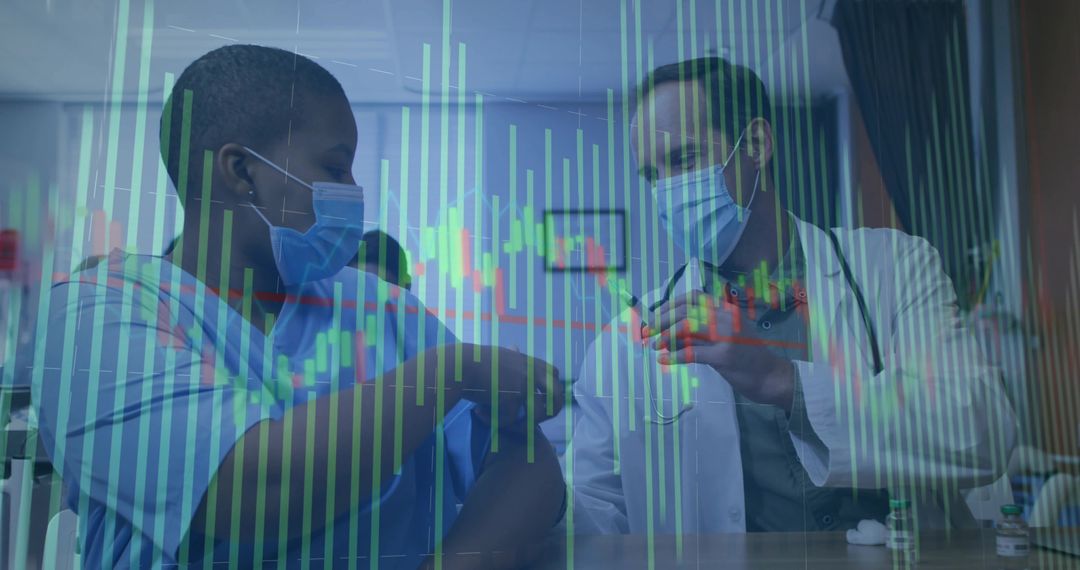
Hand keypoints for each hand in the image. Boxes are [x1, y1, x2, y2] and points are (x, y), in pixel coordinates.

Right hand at [454, 344, 564, 426]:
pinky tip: (481, 415)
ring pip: (539, 412)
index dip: (550, 389)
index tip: (538, 400)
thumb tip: (515, 347)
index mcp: (528, 361)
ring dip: (524, 423)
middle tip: (532, 421)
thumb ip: (512, 355)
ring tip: (504, 422)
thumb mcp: (499, 354)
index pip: (554, 374)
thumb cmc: (473, 360)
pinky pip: (512, 418)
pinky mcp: (513, 396)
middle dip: (550, 411)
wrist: (458, 365)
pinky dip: (496, 421)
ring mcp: (524, 383)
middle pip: (557, 394)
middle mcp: (531, 371)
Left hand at [645, 291, 794, 411]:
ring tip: (654, 345)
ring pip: (687, 327)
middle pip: (686, 311)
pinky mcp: (724, 356)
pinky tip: (664, 360)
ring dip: (665, 336)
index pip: (694, 297)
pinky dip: (674, 356)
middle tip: (647, 332)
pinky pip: (692, 353)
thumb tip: (665, 333)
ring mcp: (726, 336)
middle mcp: (726, 317)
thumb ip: (699, 332)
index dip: (671, 304)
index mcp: (726, 309)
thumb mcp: (723, 336)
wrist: (769, 376)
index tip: (655, 314)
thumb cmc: (745, 356)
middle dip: (661, 320)